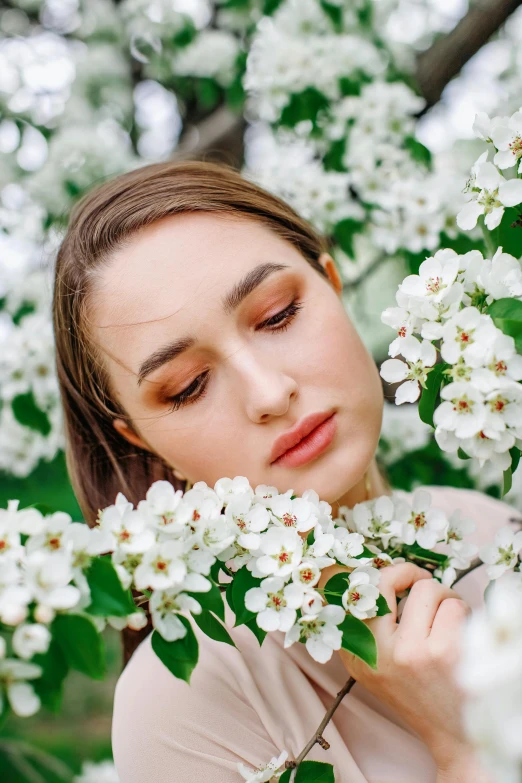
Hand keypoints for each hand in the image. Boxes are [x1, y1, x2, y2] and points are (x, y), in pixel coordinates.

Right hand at [336, 563, 476, 774]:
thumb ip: (363, 628)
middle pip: (386, 580)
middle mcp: (377, 651)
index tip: (396, 576)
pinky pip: (454, 606)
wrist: (453, 735)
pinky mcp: (444, 652)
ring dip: (444, 598)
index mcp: (355, 653)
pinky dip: (462, 613)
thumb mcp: (372, 667)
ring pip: (428, 589)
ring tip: (447, 620)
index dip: (375, 573)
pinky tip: (460, 635)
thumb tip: (368, 575)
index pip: (349, 593)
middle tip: (423, 581)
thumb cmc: (417, 692)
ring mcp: (411, 651)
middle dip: (411, 573)